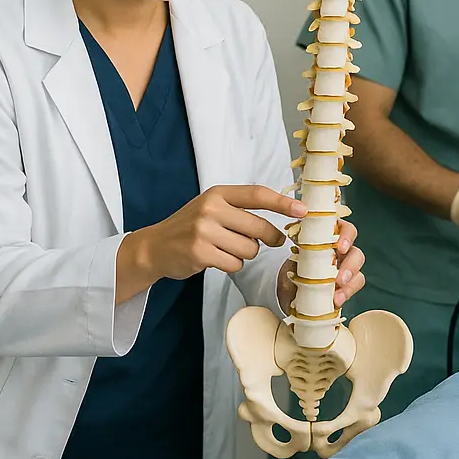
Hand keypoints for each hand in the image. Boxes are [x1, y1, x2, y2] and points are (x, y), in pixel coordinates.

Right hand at [131, 185, 305, 281]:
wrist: (155, 247)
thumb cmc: (191, 226)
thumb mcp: (213, 207)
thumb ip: (242, 208)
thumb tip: (284, 216)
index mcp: (218, 193)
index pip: (257, 195)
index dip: (283, 203)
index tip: (304, 210)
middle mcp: (211, 209)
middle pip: (259, 227)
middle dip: (270, 238)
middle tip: (274, 241)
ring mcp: (204, 231)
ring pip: (249, 249)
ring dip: (245, 254)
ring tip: (227, 249)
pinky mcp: (200, 253)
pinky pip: (234, 264)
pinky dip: (231, 265)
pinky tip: (216, 259)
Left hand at [277, 220, 364, 310]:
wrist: (288, 293)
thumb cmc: (293, 270)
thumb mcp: (291, 260)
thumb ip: (296, 257)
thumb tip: (296, 260)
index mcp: (329, 238)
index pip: (345, 229)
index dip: (347, 236)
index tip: (341, 247)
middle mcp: (340, 252)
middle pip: (356, 253)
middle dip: (351, 265)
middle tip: (340, 279)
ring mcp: (344, 269)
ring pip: (358, 272)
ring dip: (350, 283)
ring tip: (338, 296)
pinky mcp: (345, 287)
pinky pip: (353, 288)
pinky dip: (346, 294)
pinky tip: (336, 301)